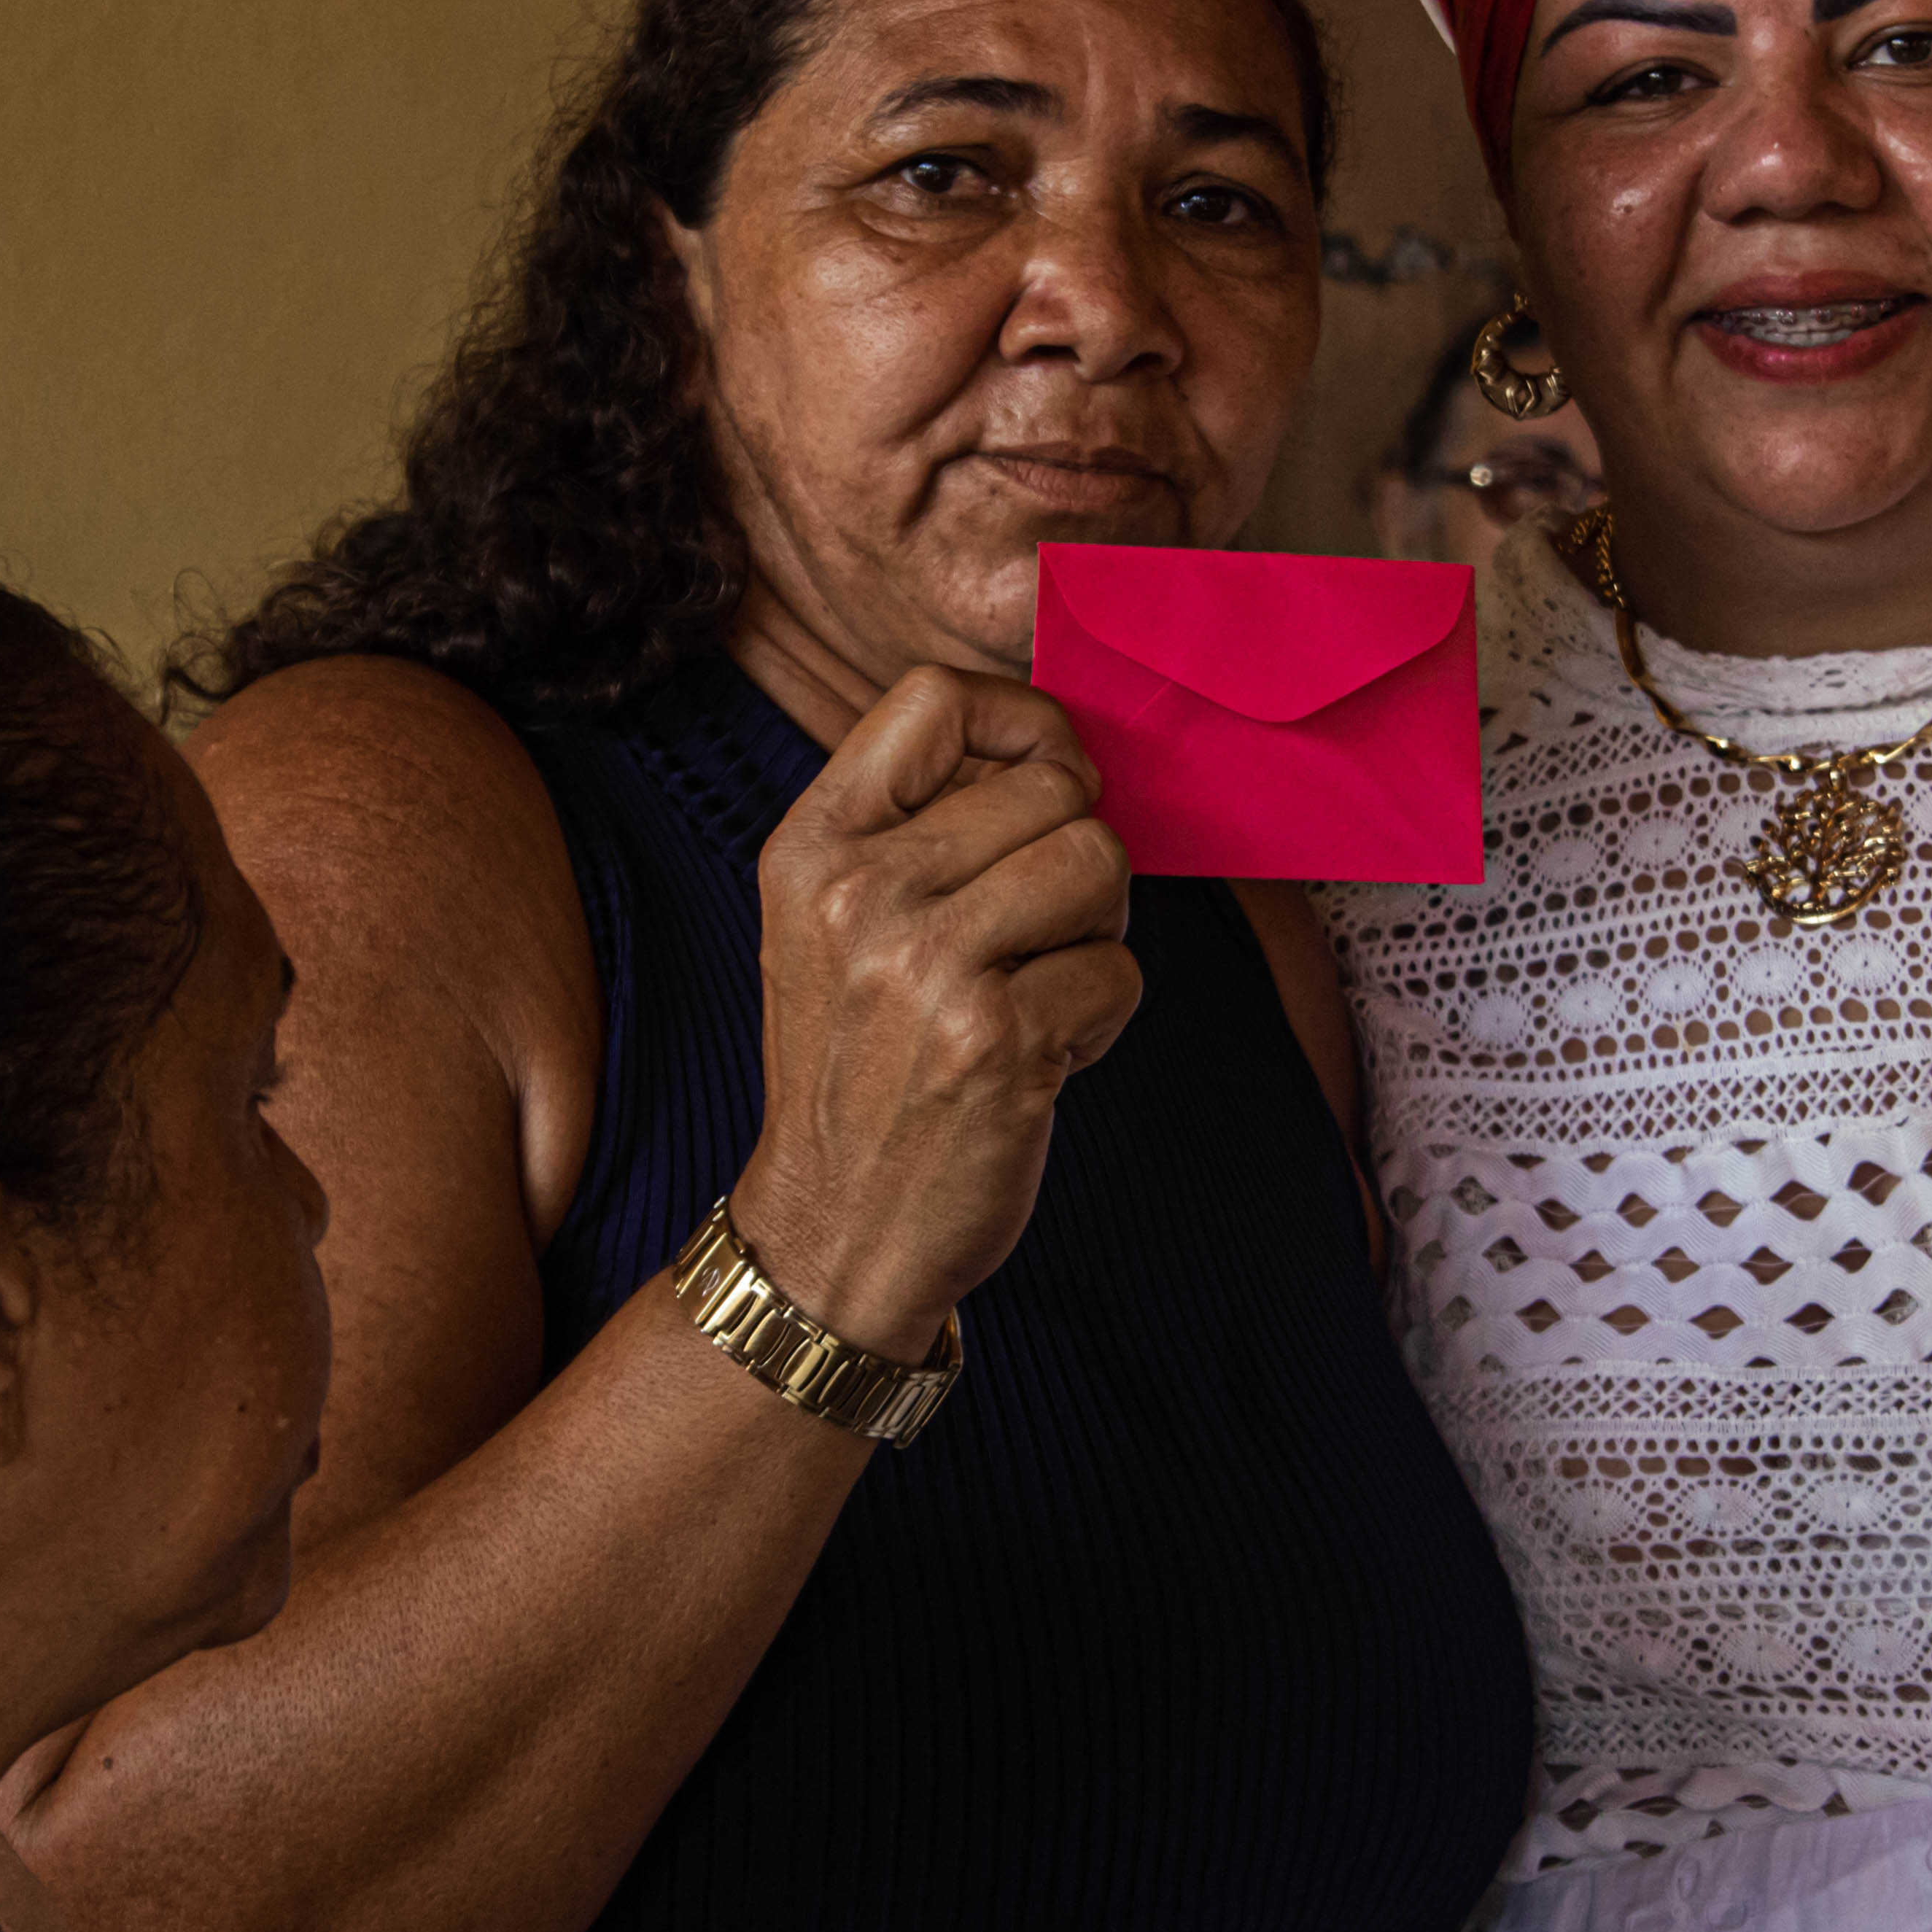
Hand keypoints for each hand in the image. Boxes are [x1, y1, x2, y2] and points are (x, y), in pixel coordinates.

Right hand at [727, 667, 1140, 1353]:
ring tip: (1039, 989)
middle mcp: (860, 894)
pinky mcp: (999, 1041)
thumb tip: (1056, 753)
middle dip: (1078, 855)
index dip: (1024, 723)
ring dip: (1098, 932)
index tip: (1048, 779)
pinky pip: (1119, 973)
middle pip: (1052, 788)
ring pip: (1101, 863)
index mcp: (811, 847)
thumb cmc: (858, 1068)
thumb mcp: (832, 925)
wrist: (832, 1234)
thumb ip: (916, 828)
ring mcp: (928, 967)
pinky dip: (1102, 1018)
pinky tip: (1040, 1057)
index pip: (933, 697)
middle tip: (1039, 932)